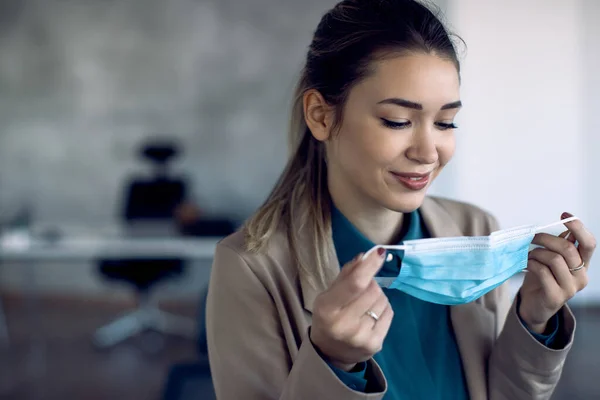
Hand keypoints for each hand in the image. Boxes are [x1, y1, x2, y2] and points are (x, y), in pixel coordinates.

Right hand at [310, 248, 391, 370]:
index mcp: (327, 309)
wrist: (330, 352)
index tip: (380, 252)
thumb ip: (346, 275)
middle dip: (370, 283)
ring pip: (383, 300)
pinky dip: (383, 308)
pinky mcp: (375, 344)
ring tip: (364, 305)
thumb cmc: (329, 317)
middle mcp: (344, 324)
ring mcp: (361, 336)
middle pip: (372, 290)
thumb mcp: (328, 295)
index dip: (369, 266)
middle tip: (362, 289)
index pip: (354, 283)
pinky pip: (389, 313)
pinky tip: (371, 315)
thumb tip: (365, 256)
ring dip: (377, 296)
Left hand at [519, 213, 595, 333]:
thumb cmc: (541, 278)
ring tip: (528, 255)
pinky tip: (527, 264)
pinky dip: (532, 264)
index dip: (579, 227)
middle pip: (568, 249)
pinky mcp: (556, 297)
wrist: (533, 306)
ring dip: (536, 253)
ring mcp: (570, 288)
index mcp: (583, 265)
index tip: (564, 215)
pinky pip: (543, 272)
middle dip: (546, 238)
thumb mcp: (551, 259)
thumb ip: (560, 246)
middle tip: (533, 238)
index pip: (589, 243)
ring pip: (554, 259)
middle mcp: (581, 276)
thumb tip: (566, 229)